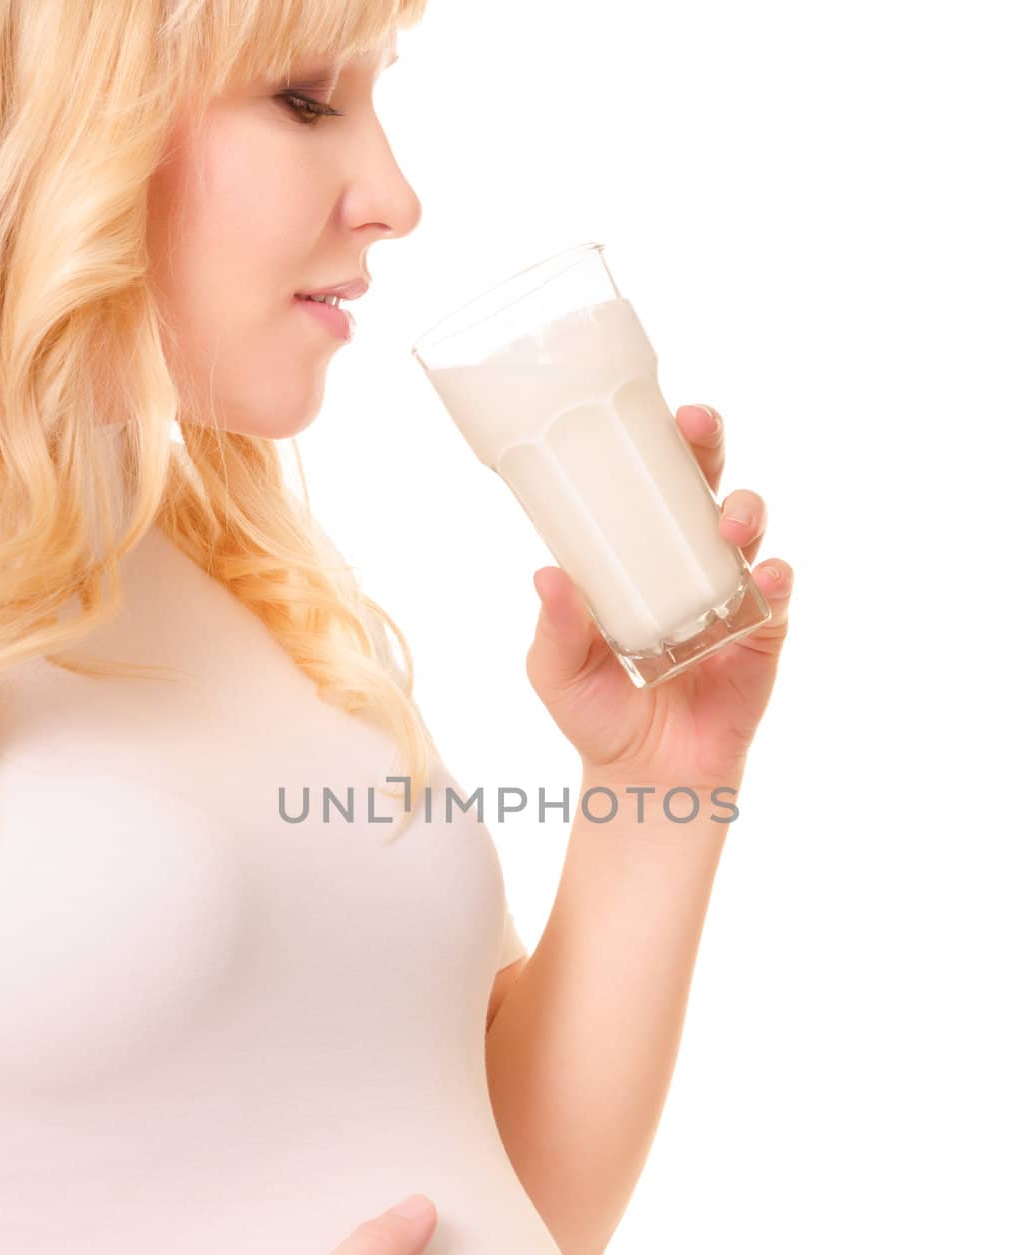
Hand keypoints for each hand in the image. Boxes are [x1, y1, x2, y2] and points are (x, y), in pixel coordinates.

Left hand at [525, 404, 792, 792]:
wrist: (645, 778)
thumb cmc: (597, 713)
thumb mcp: (557, 671)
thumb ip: (553, 627)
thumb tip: (545, 573)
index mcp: (635, 557)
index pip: (646, 486)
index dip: (652, 443)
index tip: (650, 409)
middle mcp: (686, 563)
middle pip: (704, 487)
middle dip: (707, 447)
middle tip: (696, 425)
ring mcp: (728, 594)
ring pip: (748, 530)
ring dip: (744, 513)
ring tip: (730, 525)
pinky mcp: (762, 634)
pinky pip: (776, 596)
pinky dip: (775, 579)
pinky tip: (765, 576)